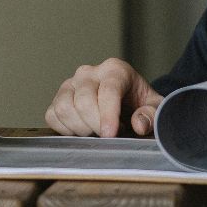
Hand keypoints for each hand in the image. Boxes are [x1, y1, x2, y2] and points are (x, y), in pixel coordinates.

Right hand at [44, 58, 162, 136]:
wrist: (125, 102)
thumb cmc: (139, 104)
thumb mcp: (154, 108)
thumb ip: (151, 115)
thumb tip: (138, 124)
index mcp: (115, 70)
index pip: (108, 90)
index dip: (108, 115)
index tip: (110, 134)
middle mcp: (89, 73)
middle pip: (83, 101)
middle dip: (95, 125)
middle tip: (108, 136)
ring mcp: (70, 84)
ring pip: (64, 107)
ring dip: (80, 128)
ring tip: (96, 132)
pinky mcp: (57, 98)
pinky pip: (52, 116)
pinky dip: (65, 129)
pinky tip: (82, 131)